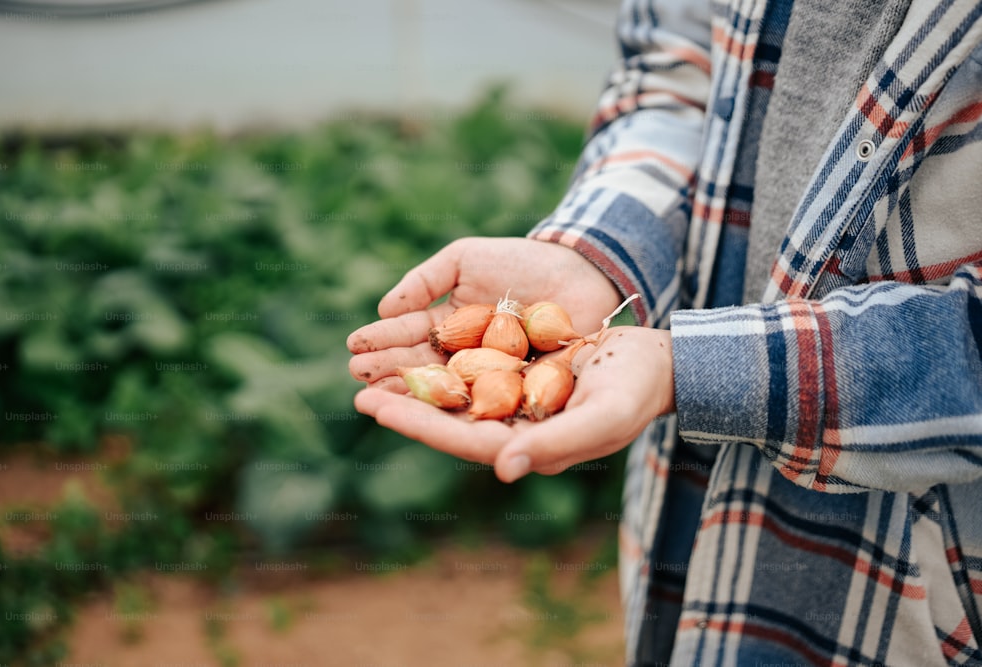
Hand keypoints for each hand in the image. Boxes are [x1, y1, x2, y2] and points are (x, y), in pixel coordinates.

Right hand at [346, 236, 620, 391]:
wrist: (583, 272)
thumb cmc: (523, 262)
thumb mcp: (465, 260)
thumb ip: (424, 281)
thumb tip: (384, 308)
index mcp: (451, 327)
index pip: (411, 337)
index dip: (383, 341)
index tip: (354, 346)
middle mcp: (466, 358)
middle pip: (422, 368)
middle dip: (388, 372)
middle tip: (357, 377)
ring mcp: (491, 379)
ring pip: (446, 389)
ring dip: (412, 394)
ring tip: (380, 396)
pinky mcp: (518, 395)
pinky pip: (485, 401)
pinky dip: (458, 404)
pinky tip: (434, 405)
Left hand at [353, 326, 675, 481]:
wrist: (659, 362)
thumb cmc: (636, 391)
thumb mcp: (602, 417)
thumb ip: (555, 444)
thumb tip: (502, 469)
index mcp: (530, 447)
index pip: (463, 440)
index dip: (419, 425)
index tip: (376, 408)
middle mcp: (516, 430)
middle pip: (450, 421)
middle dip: (407, 408)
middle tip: (359, 395)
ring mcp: (518, 405)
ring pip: (457, 396)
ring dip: (420, 386)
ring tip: (377, 373)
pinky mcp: (521, 380)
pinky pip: (474, 371)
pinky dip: (446, 362)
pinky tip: (419, 346)